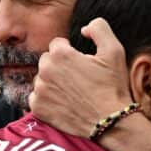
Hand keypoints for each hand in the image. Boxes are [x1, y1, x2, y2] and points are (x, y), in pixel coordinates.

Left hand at [29, 18, 132, 136]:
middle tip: (78, 79)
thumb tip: (84, 29)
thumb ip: (99, 28)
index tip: (82, 64)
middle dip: (59, 66)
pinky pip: (36, 97)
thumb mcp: (114, 50)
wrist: (111, 122)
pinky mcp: (38, 108)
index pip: (57, 44)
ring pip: (41, 79)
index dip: (71, 52)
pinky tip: (63, 103)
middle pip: (47, 60)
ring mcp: (39, 90)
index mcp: (60, 54)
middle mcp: (45, 70)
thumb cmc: (113, 87)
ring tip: (71, 92)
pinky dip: (46, 99)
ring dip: (52, 82)